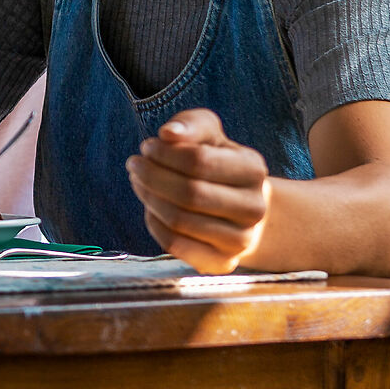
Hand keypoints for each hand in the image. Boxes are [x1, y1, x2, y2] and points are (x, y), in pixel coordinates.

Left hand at [128, 108, 270, 275]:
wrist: (241, 210)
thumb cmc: (218, 164)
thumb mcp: (209, 136)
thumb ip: (191, 125)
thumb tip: (169, 133)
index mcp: (253, 170)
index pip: (199, 160)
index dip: (164, 153)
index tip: (146, 147)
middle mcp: (254, 208)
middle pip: (189, 193)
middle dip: (152, 176)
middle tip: (134, 165)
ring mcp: (241, 240)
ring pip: (179, 221)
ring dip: (149, 198)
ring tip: (139, 183)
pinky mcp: (222, 263)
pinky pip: (175, 245)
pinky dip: (154, 224)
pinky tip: (151, 209)